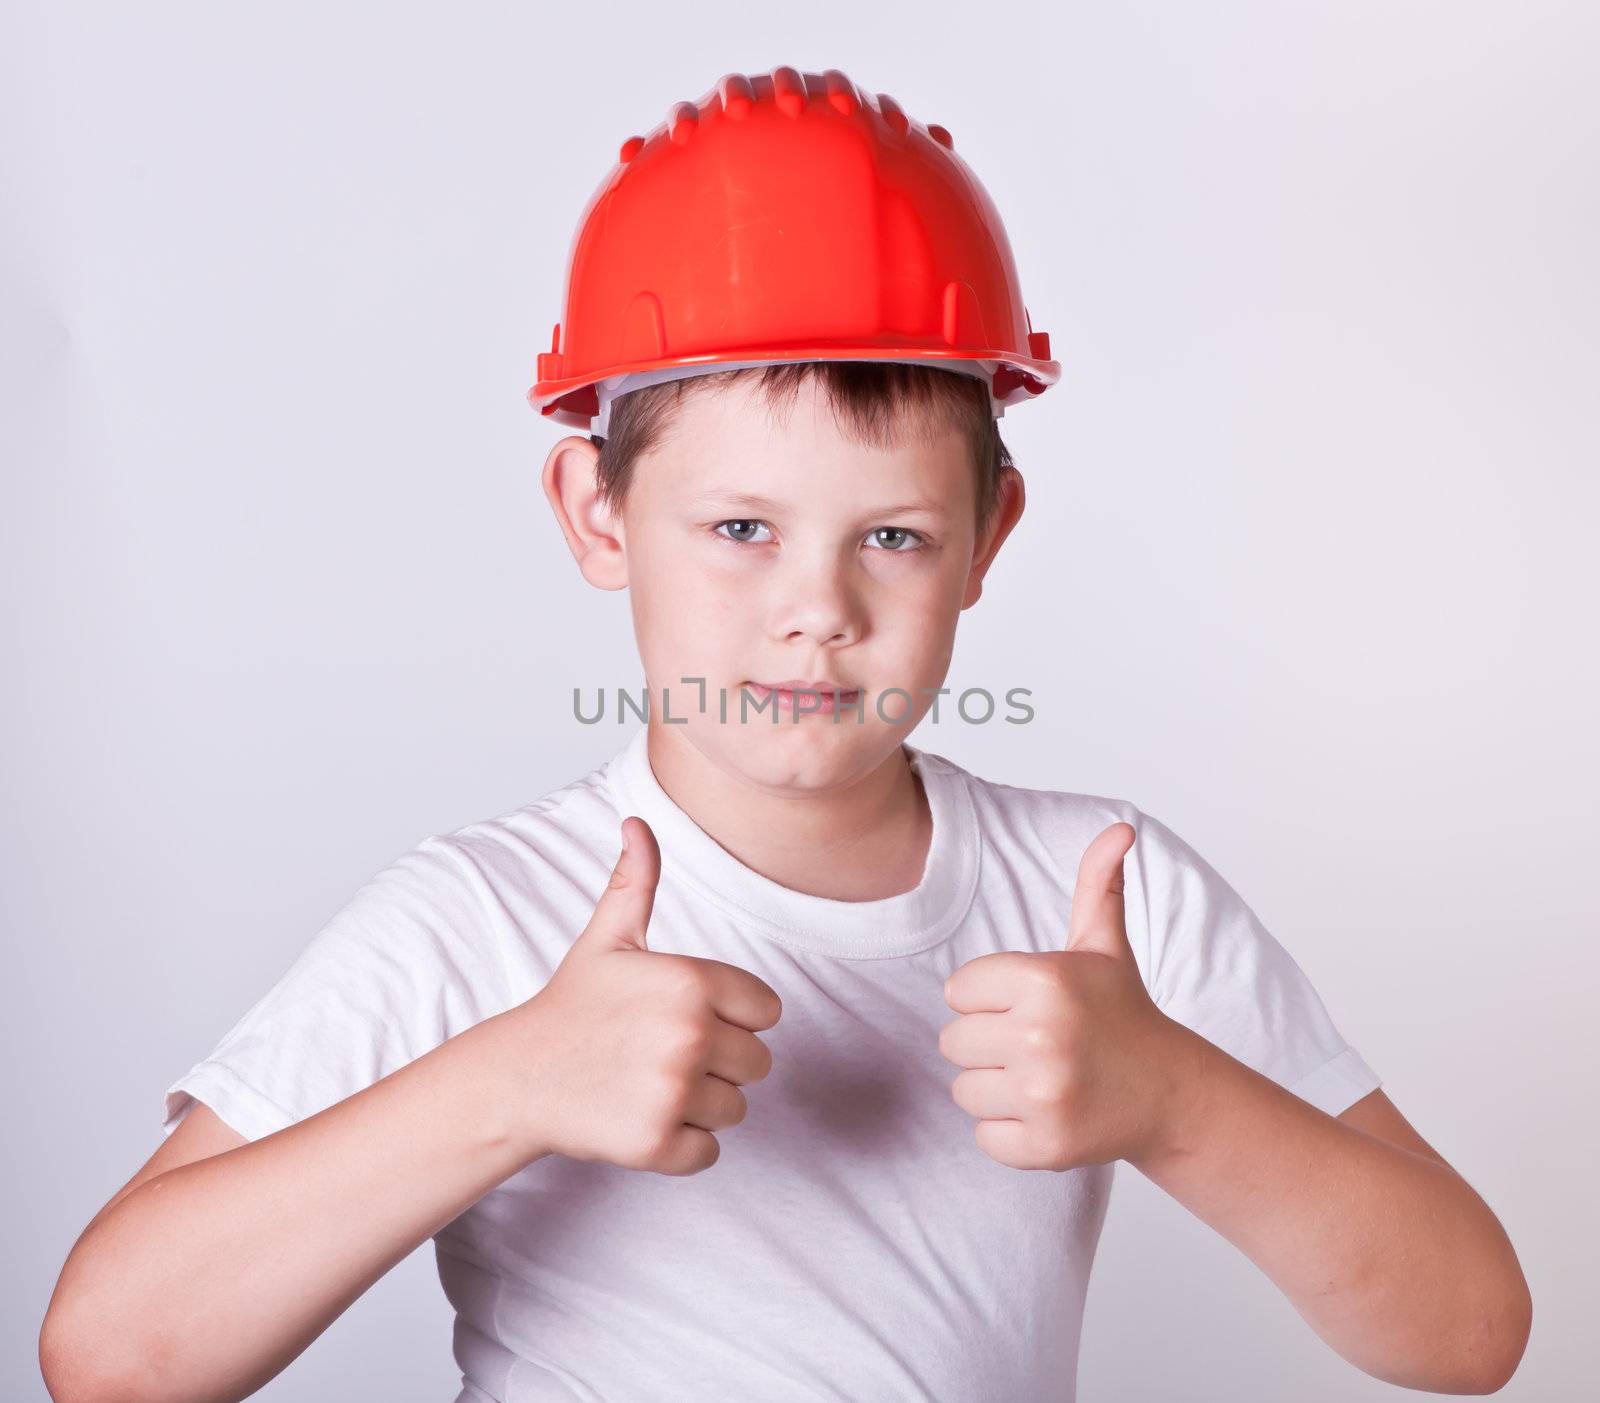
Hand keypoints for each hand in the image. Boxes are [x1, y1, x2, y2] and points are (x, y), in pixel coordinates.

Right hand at [507, 816, 782, 1175]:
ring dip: (700, 1105)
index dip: (732, 1017)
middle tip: (661, 1056)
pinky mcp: (658, 1142)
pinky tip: (640, 1117)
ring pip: (736, 1109)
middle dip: (719, 1064)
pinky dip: (681, 1145)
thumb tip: (636, 822)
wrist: (517, 1076)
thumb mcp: (608, 939)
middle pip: (758, 1063)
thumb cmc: (572, 1006)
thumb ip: (636, 881)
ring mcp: (674, 1090)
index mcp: (692, 980)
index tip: (685, 1018)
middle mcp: (690, 1034)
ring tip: (648, 1085)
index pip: (767, 1011)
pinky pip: (708, 1152)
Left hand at [938, 821, 1195, 1171]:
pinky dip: (1008, 1132)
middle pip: (953, 1040)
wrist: (1171, 1093)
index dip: (988, 998)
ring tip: (1042, 1078)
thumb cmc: (1121, 1014)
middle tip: (1036, 1045)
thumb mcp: (1105, 946)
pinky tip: (1048, 1112)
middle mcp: (1043, 1036)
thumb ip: (1098, 884)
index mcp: (1045, 980)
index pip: (957, 989)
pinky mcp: (1046, 1145)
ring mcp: (1045, 1095)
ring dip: (995, 1088)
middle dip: (988, 1043)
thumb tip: (1121, 828)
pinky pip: (984, 1137)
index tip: (1029, 1006)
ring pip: (963, 1090)